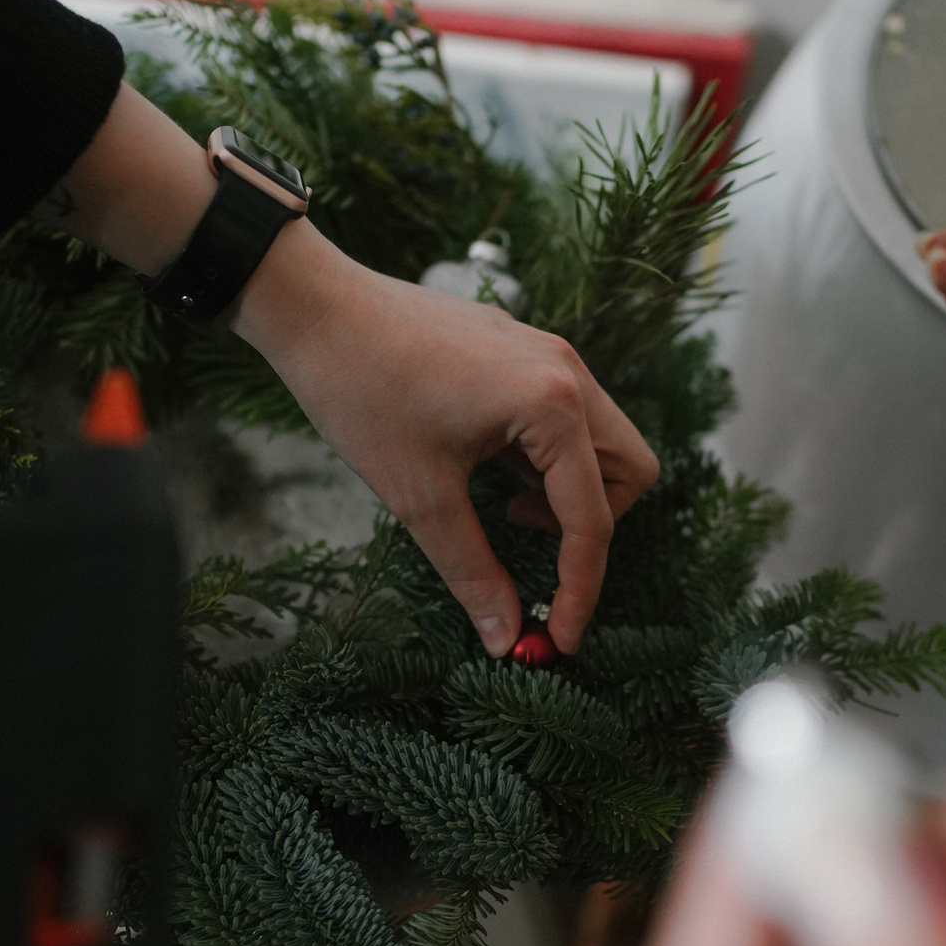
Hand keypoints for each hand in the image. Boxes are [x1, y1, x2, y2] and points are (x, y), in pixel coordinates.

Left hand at [53, 87, 660, 656]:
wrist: (315, 305)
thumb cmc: (362, 391)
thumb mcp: (419, 496)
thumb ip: (472, 571)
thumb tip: (505, 636)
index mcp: (552, 405)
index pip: (594, 519)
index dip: (580, 590)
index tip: (561, 639)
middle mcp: (567, 372)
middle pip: (629, 471)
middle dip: (592, 526)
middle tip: (522, 540)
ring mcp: (548, 354)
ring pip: (602, 441)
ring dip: (569, 490)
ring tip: (498, 504)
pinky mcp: (524, 350)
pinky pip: (568, 415)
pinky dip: (546, 457)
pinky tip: (485, 465)